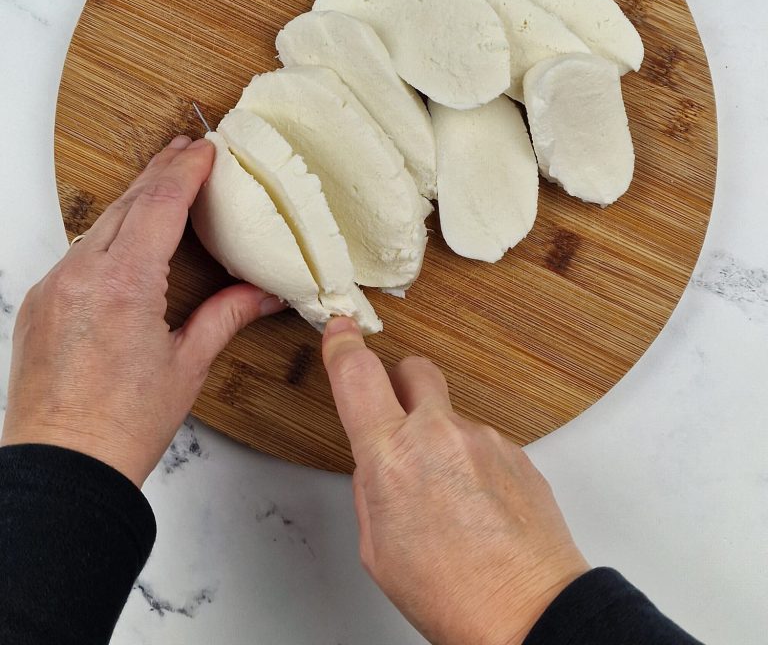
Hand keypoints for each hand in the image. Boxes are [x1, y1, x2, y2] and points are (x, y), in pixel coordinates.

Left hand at [1, 135, 283, 486]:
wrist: (62, 468)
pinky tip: (127, 235)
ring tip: (163, 184)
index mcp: (124, 285)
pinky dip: (108, 234)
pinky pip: (78, 252)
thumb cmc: (121, 427)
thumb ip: (226, 316)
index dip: (186, 170)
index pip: (160, 204)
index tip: (205, 149)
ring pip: (99, 224)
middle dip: (160, 172)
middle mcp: (81, 276)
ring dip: (134, 200)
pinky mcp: (40, 303)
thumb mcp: (187, 365)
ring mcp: (54, 287)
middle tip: (187, 149)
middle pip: (126, 203)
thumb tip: (262, 294)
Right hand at [322, 319, 588, 644]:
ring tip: (451, 501)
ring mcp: (484, 438)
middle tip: (399, 421)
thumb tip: (378, 468)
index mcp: (392, 456)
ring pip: (451, 415)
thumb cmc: (452, 594)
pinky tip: (479, 507)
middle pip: (413, 369)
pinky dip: (473, 463)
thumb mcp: (378, 549)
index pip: (357, 375)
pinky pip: (483, 442)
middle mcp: (439, 433)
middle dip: (401, 384)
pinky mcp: (517, 451)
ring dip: (442, 440)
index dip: (344, 346)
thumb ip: (373, 490)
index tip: (341, 332)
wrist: (529, 613)